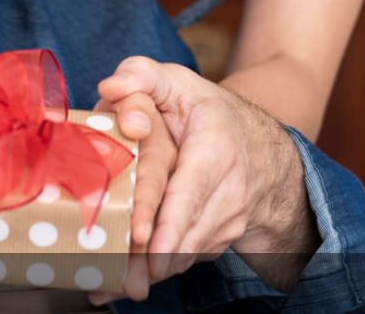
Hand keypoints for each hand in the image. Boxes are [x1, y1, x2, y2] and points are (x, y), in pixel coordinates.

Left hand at [97, 57, 316, 288]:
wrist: (254, 144)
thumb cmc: (203, 110)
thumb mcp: (176, 81)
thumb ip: (141, 76)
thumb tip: (111, 88)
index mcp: (215, 147)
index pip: (192, 188)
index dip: (171, 219)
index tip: (147, 243)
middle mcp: (230, 189)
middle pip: (187, 230)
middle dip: (153, 259)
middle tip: (119, 281)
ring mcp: (228, 219)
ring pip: (187, 253)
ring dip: (150, 272)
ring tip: (110, 287)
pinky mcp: (219, 239)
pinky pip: (186, 260)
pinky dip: (156, 271)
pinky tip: (121, 283)